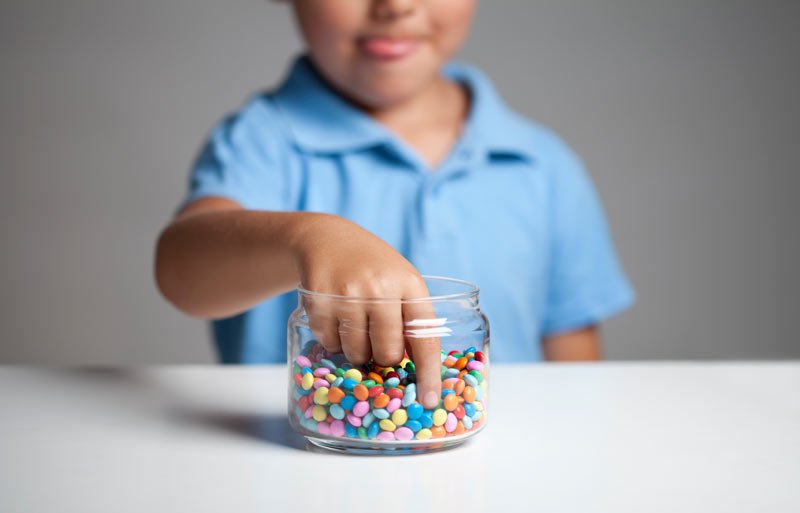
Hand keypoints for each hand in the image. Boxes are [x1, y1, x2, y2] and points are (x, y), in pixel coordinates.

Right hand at [294, 214, 440, 408]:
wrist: (326, 238)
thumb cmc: (372, 266)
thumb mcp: (400, 281)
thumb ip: (411, 317)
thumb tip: (420, 372)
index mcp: (409, 284)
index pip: (424, 337)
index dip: (429, 373)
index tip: (430, 401)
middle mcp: (380, 288)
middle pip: (388, 353)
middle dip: (384, 357)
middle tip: (378, 340)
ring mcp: (347, 295)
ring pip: (357, 353)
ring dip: (356, 349)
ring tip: (355, 322)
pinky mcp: (319, 301)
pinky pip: (330, 344)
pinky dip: (333, 339)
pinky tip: (335, 315)